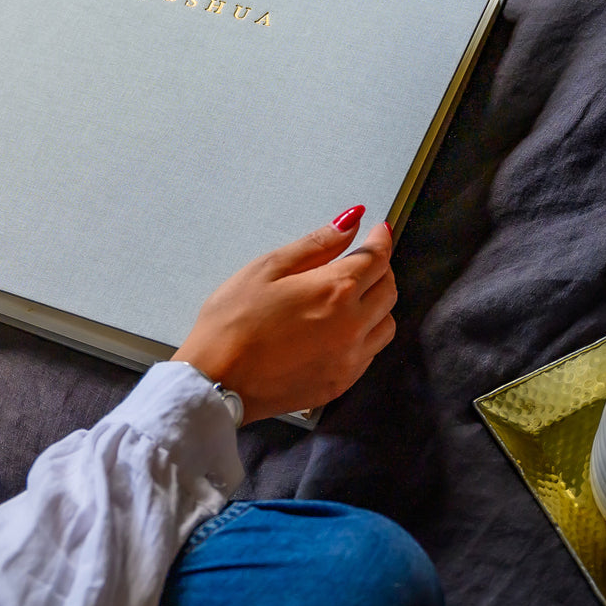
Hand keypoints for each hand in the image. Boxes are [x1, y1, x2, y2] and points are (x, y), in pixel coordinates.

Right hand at [171, 208, 394, 423]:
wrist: (217, 379)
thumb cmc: (232, 322)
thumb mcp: (268, 268)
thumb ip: (316, 244)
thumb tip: (350, 223)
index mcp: (334, 290)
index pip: (376, 258)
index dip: (380, 239)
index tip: (378, 231)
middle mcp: (351, 325)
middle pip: (388, 289)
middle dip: (381, 268)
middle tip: (363, 259)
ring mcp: (349, 358)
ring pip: (387, 323)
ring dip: (378, 303)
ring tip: (353, 295)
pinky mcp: (341, 383)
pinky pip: (371, 352)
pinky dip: (367, 334)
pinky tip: (341, 328)